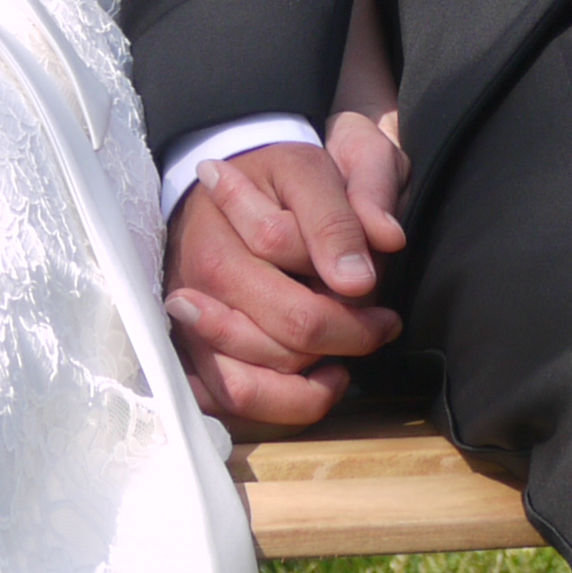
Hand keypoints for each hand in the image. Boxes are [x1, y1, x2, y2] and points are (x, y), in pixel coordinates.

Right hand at [162, 140, 402, 426]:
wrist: (229, 188)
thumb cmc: (278, 183)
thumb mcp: (314, 170)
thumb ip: (343, 213)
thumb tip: (360, 277)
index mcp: (227, 219)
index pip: (292, 254)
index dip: (350, 275)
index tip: (375, 282)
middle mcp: (200, 276)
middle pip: (288, 327)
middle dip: (348, 332)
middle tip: (380, 323)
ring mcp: (191, 322)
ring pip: (255, 378)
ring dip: (316, 376)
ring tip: (345, 357)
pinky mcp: (195, 355)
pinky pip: (237, 400)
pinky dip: (286, 403)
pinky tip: (318, 379)